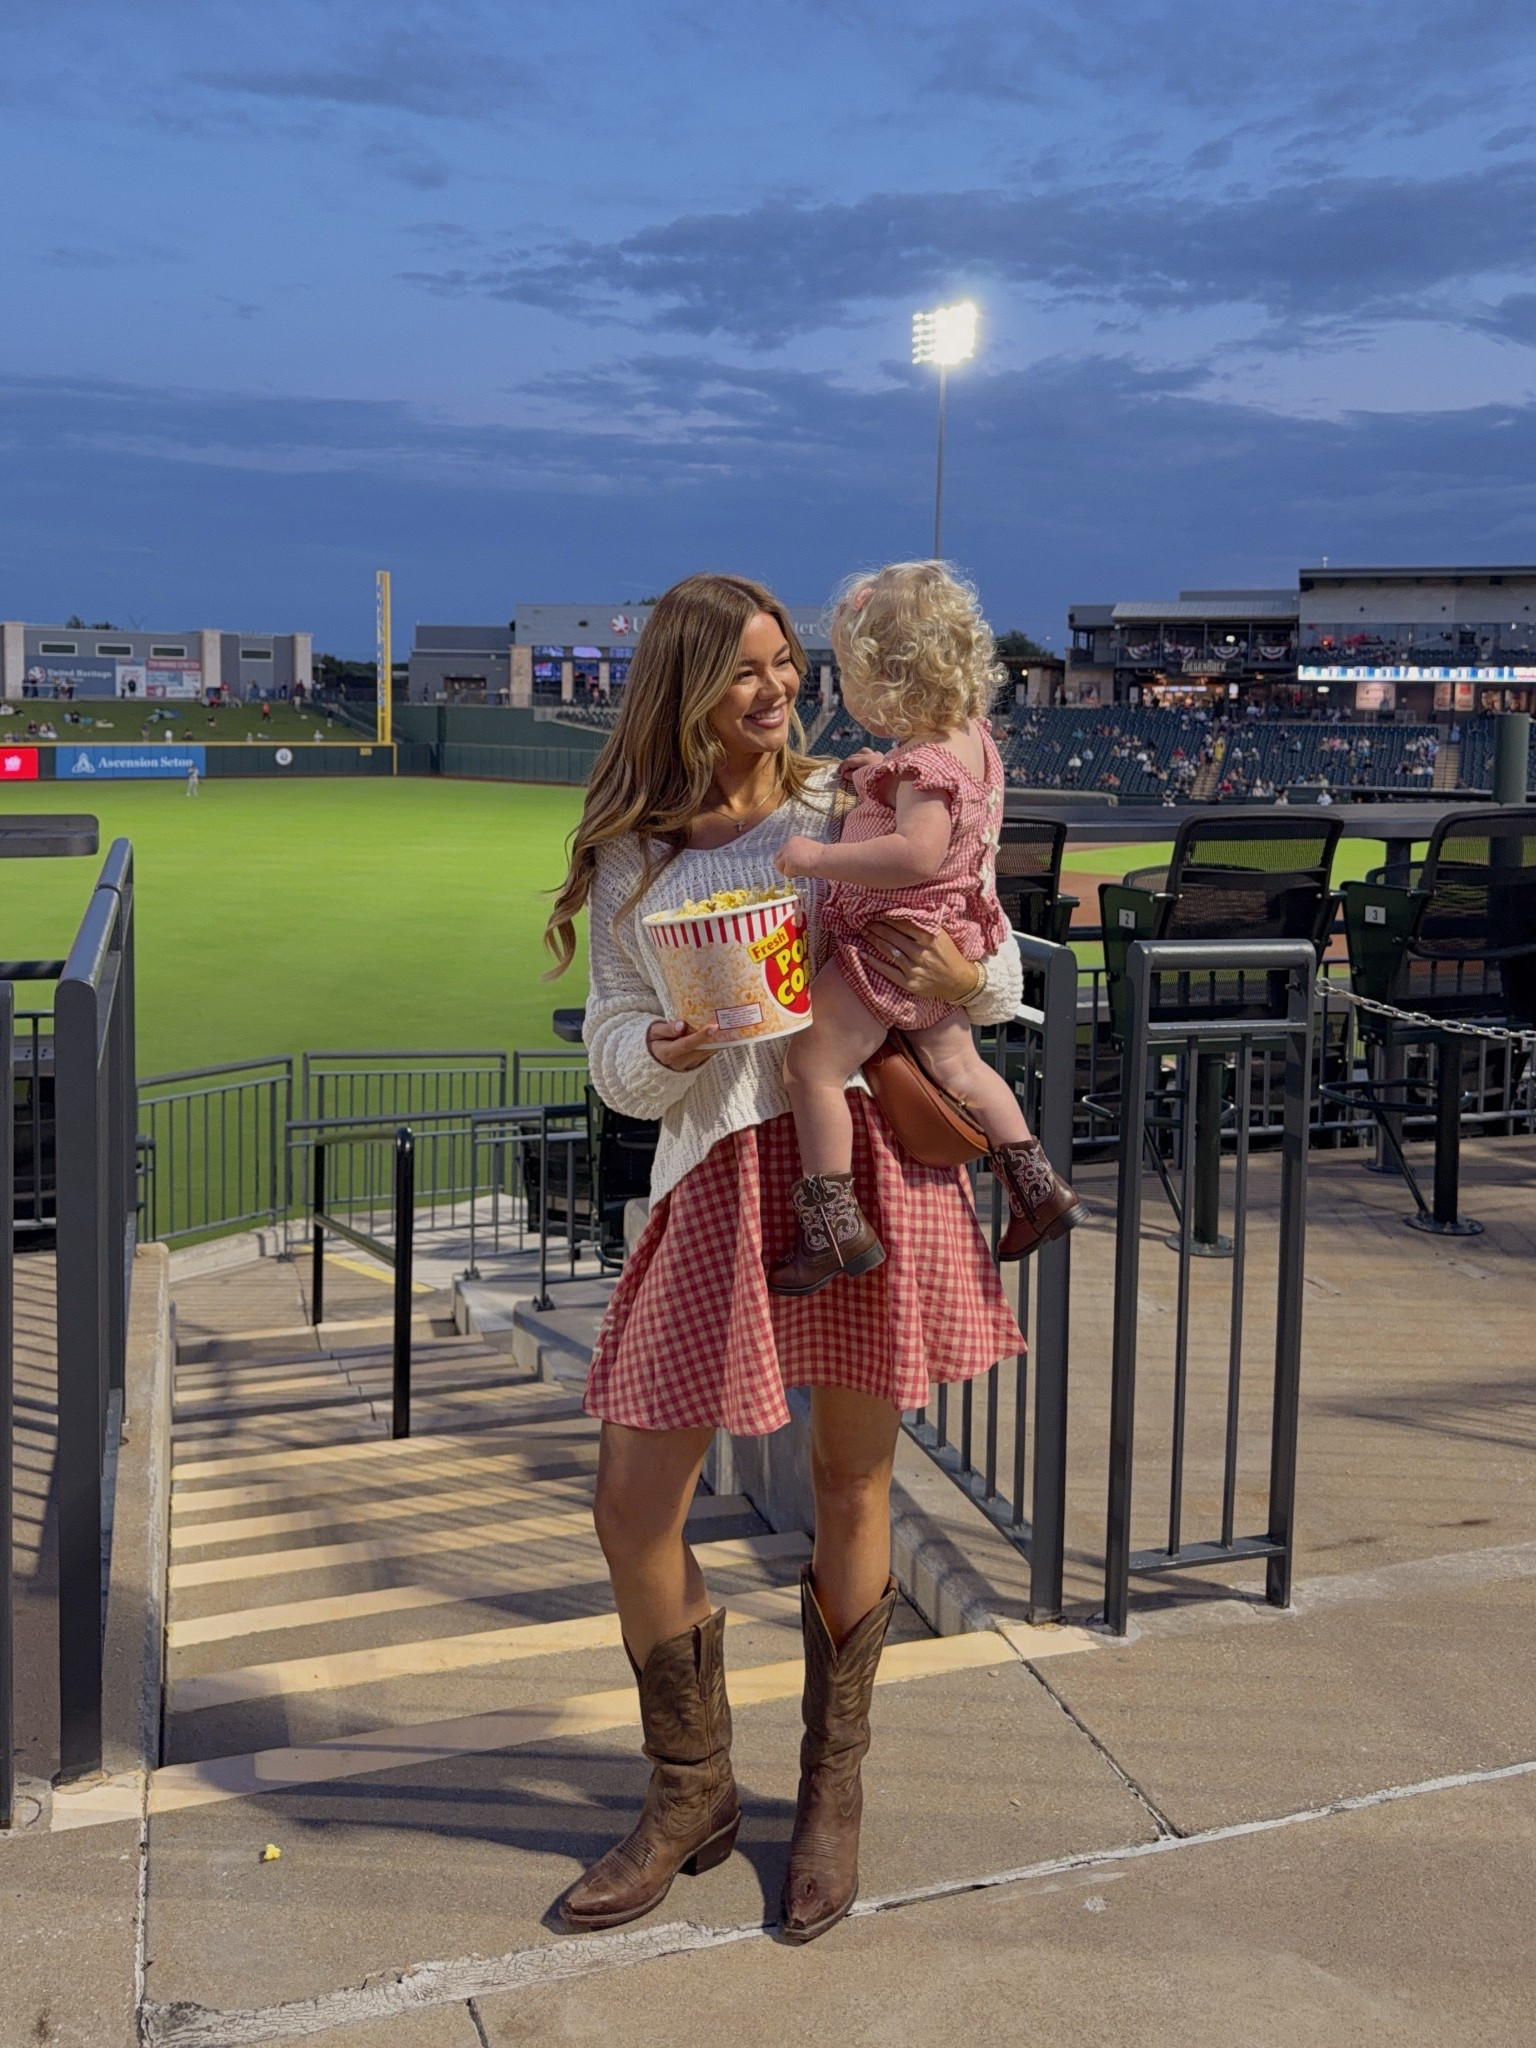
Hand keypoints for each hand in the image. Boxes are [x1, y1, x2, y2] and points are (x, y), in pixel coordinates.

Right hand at [646, 1017, 718, 1071]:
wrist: (649, 1056)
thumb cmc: (652, 1040)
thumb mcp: (654, 1032)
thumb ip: (667, 1029)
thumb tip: (681, 1025)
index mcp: (667, 1053)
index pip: (687, 1044)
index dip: (701, 1036)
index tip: (713, 1026)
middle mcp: (677, 1063)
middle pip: (699, 1050)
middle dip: (714, 1039)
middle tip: (725, 1025)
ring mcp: (685, 1068)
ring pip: (704, 1055)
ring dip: (716, 1044)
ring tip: (725, 1030)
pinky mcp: (690, 1069)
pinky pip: (704, 1058)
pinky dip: (712, 1049)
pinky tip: (719, 1039)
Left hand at [774, 835, 823, 878]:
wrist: (825, 859)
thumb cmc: (821, 855)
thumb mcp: (806, 849)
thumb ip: (797, 852)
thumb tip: (792, 862)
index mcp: (792, 840)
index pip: (782, 851)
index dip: (786, 860)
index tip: (793, 864)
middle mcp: (787, 845)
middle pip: (777, 859)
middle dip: (783, 866)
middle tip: (792, 871)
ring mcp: (787, 855)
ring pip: (779, 867)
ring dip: (787, 871)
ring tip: (798, 872)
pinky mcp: (789, 864)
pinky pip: (786, 873)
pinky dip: (793, 875)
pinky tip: (802, 873)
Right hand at [837, 747, 882, 780]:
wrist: (899, 784)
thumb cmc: (881, 784)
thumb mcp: (863, 781)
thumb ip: (853, 776)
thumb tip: (846, 774)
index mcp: (866, 760)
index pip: (850, 761)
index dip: (843, 767)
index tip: (840, 775)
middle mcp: (872, 755)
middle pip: (855, 755)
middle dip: (848, 762)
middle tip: (842, 771)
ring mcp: (879, 756)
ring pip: (865, 751)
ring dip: (857, 756)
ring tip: (853, 764)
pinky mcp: (885, 759)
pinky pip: (874, 754)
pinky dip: (868, 756)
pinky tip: (867, 761)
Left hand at [862, 918, 982, 1004]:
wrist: (958, 981)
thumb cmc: (948, 954)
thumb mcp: (941, 935)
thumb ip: (924, 924)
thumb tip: (904, 910)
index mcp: (929, 938)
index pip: (903, 923)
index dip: (888, 917)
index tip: (877, 912)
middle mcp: (920, 952)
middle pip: (892, 936)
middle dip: (876, 927)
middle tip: (864, 921)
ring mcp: (914, 968)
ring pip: (888, 950)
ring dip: (873, 940)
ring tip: (863, 933)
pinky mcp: (908, 982)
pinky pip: (887, 970)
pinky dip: (874, 962)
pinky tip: (863, 954)